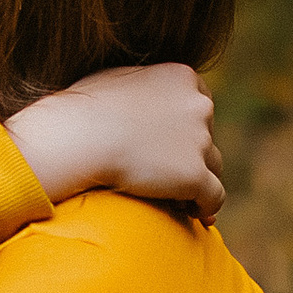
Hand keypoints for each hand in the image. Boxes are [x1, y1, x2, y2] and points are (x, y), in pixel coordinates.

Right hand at [7, 65, 222, 219]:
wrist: (78, 137)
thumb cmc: (84, 109)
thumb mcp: (117, 79)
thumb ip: (141, 85)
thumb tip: (136, 98)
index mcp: (182, 77)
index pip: (199, 103)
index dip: (187, 126)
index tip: (171, 143)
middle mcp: (199, 105)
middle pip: (207, 134)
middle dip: (192, 153)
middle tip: (168, 173)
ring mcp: (200, 141)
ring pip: (213, 166)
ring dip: (199, 179)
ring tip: (180, 198)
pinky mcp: (195, 175)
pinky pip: (214, 196)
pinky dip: (207, 206)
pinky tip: (196, 215)